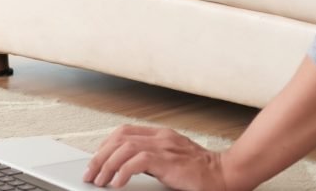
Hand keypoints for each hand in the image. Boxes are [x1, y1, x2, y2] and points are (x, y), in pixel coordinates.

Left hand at [83, 125, 229, 189]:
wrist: (225, 174)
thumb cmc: (202, 173)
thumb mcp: (173, 161)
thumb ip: (154, 160)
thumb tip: (128, 168)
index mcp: (161, 135)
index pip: (124, 132)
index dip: (106, 145)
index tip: (96, 160)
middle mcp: (161, 137)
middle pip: (119, 137)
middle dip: (100, 156)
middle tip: (90, 173)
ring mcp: (165, 147)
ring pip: (124, 147)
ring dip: (107, 164)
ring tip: (100, 181)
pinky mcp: (168, 160)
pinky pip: (137, 161)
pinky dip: (122, 171)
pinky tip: (117, 183)